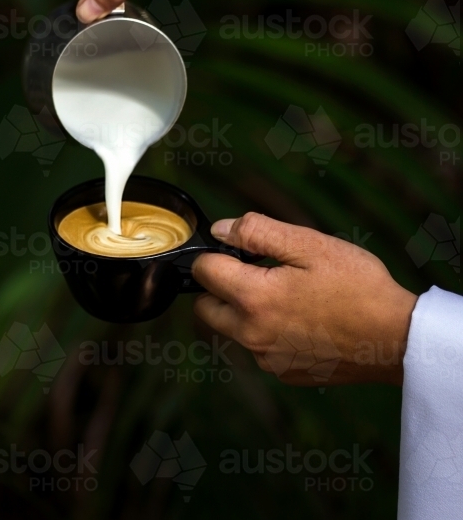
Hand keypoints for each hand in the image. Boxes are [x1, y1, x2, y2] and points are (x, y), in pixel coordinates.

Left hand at [192, 213, 417, 385]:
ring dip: (245, 312)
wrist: (398, 339)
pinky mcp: (283, 373)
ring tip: (288, 297)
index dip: (218, 254)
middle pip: (206, 306)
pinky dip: (269, 333)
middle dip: (221, 287)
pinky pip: (259, 348)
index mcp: (253, 298)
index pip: (203, 271)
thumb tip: (221, 230)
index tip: (242, 252)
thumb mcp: (311, 245)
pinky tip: (302, 321)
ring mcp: (266, 358)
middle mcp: (251, 334)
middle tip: (258, 274)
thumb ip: (257, 232)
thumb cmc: (359, 288)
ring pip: (232, 329)